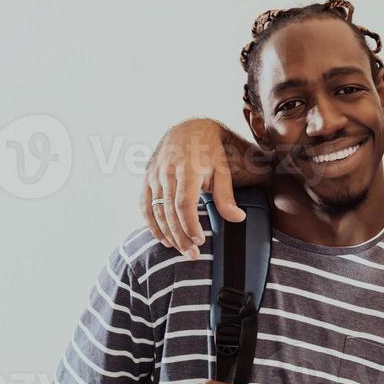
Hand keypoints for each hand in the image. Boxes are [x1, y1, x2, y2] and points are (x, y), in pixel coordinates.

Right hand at [141, 119, 249, 258]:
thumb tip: (238, 219)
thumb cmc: (209, 151)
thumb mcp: (222, 170)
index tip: (200, 240)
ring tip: (180, 250)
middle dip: (180, 236)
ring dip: (167, 233)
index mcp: (187, 171)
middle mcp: (167, 173)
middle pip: (170, 212)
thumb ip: (226, 196)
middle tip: (192, 254)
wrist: (188, 128)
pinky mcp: (147, 177)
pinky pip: (145, 204)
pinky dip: (151, 223)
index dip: (190, 225)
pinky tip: (162, 237)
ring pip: (157, 211)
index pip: (184, 204)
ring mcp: (154, 175)